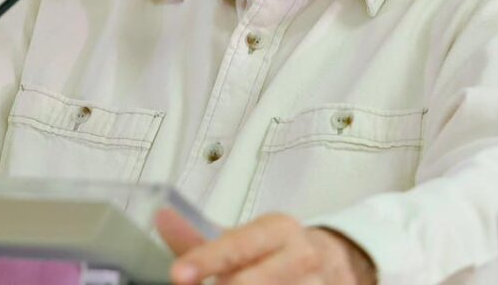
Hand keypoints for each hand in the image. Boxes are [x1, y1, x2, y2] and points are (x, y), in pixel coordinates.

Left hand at [157, 209, 376, 284]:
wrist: (337, 262)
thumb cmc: (280, 251)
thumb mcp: (247, 237)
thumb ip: (200, 236)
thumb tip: (160, 218)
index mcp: (278, 230)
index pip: (238, 244)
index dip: (207, 260)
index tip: (179, 275)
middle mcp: (301, 258)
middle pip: (257, 281)